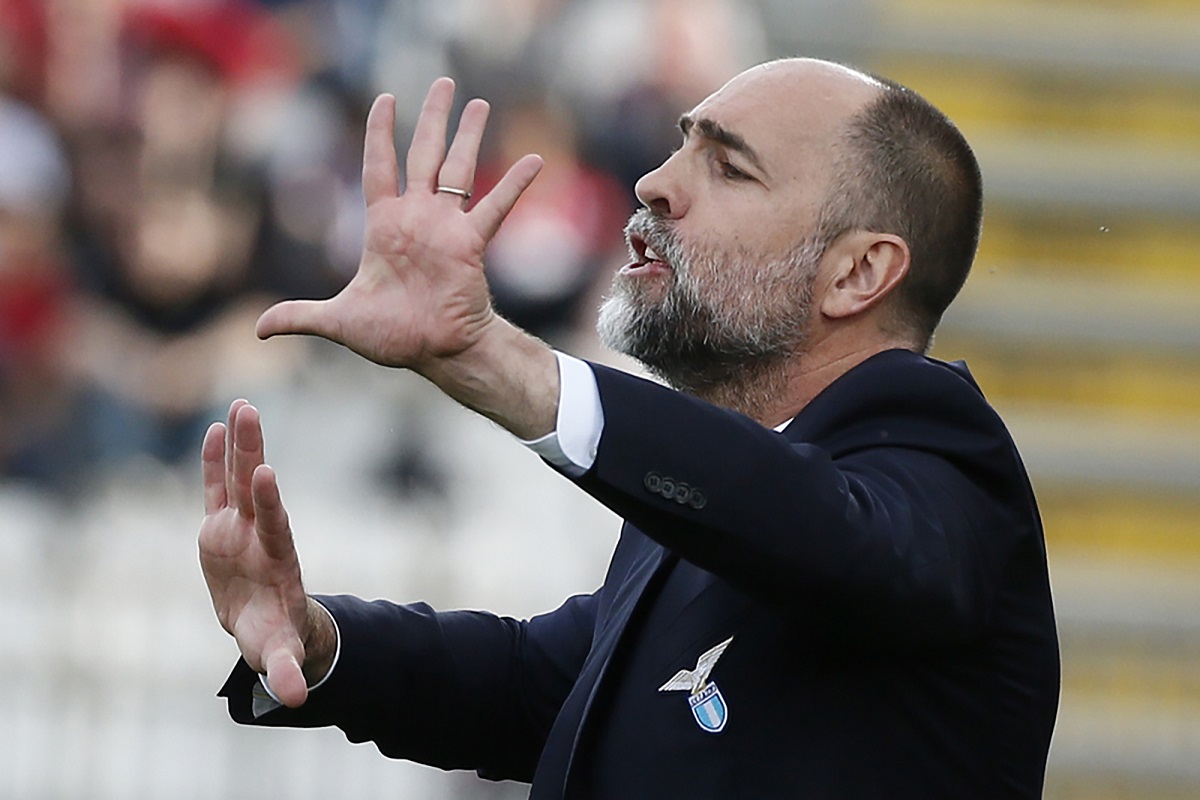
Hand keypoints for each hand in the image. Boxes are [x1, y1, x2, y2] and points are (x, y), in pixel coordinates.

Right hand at [199, 400, 331, 706]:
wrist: (266, 624)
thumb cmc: (273, 637)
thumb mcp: (279, 655)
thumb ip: (286, 668)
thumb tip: (296, 696)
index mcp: (276, 561)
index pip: (274, 526)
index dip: (270, 503)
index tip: (268, 474)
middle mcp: (261, 535)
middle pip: (257, 487)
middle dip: (253, 451)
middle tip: (250, 412)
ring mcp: (241, 527)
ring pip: (240, 479)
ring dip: (240, 444)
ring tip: (240, 404)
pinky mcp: (221, 527)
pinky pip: (218, 489)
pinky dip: (216, 461)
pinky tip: (214, 428)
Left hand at [255, 78, 542, 371]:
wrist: (436, 352)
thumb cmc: (393, 336)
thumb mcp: (339, 321)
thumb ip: (301, 316)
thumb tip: (259, 329)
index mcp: (384, 226)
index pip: (379, 166)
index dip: (380, 133)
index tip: (385, 100)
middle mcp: (416, 218)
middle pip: (423, 154)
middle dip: (432, 118)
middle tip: (443, 82)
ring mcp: (445, 227)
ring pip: (458, 170)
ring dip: (468, 135)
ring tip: (479, 103)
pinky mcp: (470, 243)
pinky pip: (494, 208)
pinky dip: (514, 185)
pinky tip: (535, 160)